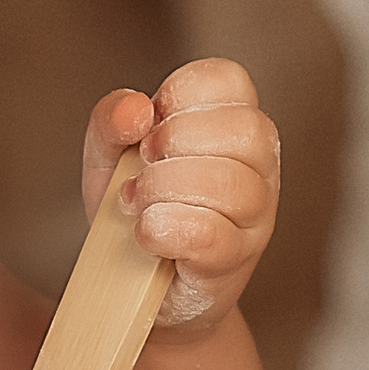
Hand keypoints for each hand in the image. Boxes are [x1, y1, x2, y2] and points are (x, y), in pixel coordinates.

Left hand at [82, 58, 279, 333]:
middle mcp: (259, 167)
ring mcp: (255, 218)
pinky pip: (211, 235)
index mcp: (234, 125)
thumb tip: (137, 109)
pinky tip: (144, 233)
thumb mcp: (109, 157)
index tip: (147, 128)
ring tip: (136, 203)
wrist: (134, 289)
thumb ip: (111, 120)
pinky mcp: (234, 262)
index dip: (179, 94)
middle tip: (142, 165)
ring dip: (165, 188)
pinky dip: (163, 229)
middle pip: (245, 129)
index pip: (229, 80)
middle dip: (176, 141)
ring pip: (232, 184)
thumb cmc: (135, 210)